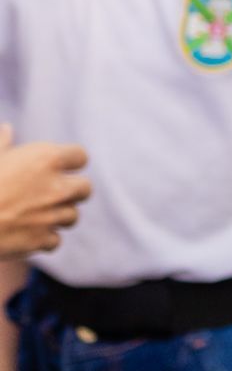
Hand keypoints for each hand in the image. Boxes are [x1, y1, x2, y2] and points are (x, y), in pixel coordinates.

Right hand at [0, 127, 90, 256]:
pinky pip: (55, 241)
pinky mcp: (42, 240)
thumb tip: (7, 129)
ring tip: (35, 214)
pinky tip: (26, 233)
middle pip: (85, 189)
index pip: (80, 156)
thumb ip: (2, 144)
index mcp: (46, 158)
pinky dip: (43, 239)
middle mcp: (56, 186)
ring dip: (58, 216)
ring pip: (73, 216)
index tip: (60, 168)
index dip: (70, 163)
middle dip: (72, 192)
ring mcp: (52, 215)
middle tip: (52, 194)